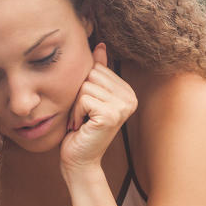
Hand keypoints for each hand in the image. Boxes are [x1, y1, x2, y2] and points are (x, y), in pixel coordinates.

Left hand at [60, 43, 137, 174]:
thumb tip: (99, 44)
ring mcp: (123, 106)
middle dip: (79, 94)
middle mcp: (130, 97)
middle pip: (91, 74)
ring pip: (85, 86)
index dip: (83, 86)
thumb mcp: (88, 96)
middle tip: (83, 115)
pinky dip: (75, 113)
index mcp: (127, 91)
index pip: (97, 68)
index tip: (87, 107)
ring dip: (75, 105)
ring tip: (82, 121)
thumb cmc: (80, 129)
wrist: (79, 160)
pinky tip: (81, 126)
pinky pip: (83, 98)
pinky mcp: (111, 115)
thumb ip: (97, 72)